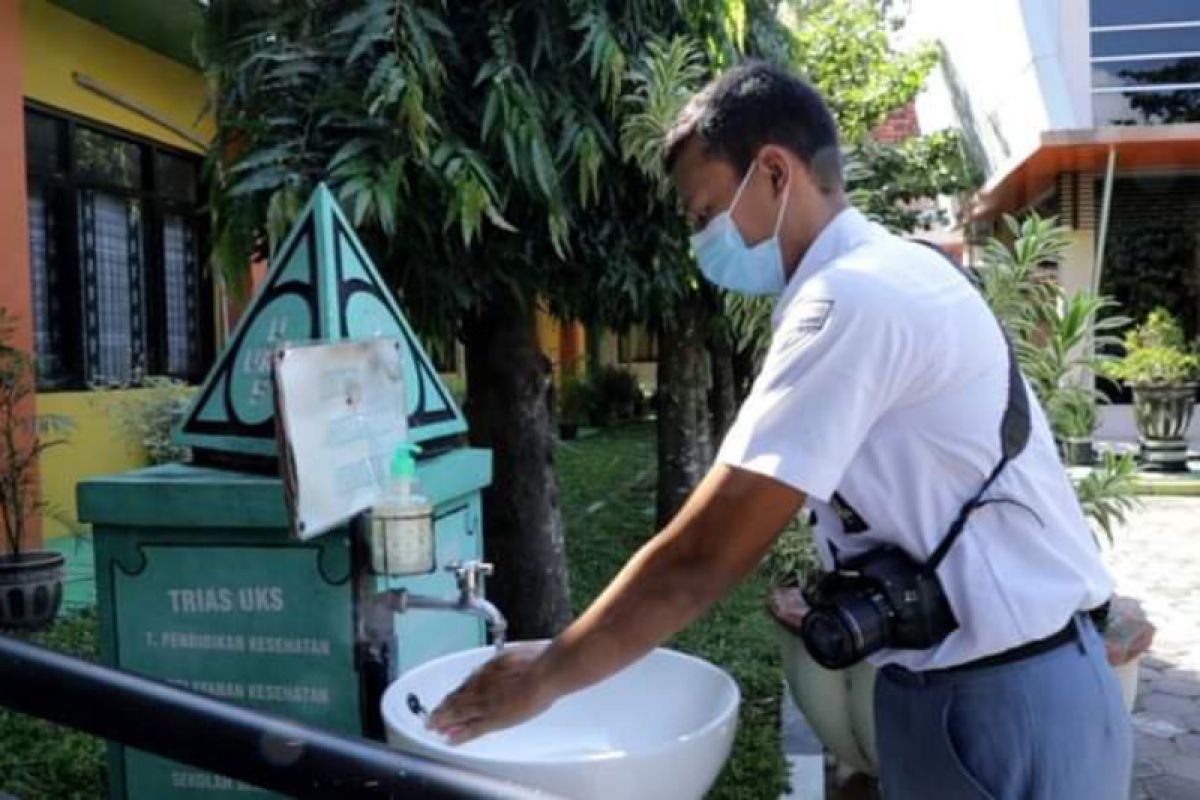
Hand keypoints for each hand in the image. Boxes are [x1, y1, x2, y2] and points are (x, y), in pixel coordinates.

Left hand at [427, 647, 556, 744]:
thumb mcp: (512, 655)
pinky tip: (451, 741)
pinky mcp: (493, 720)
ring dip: (444, 722)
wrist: (542, 673)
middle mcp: (480, 688)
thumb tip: (501, 661)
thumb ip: (501, 663)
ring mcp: (485, 705)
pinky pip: (472, 730)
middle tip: (431, 719)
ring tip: (434, 729)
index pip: (464, 687)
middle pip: (456, 701)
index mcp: (485, 672)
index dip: (453, 695)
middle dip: (442, 710)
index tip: (446, 701)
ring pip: (458, 715)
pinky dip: (460, 736)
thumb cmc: (534, 661)